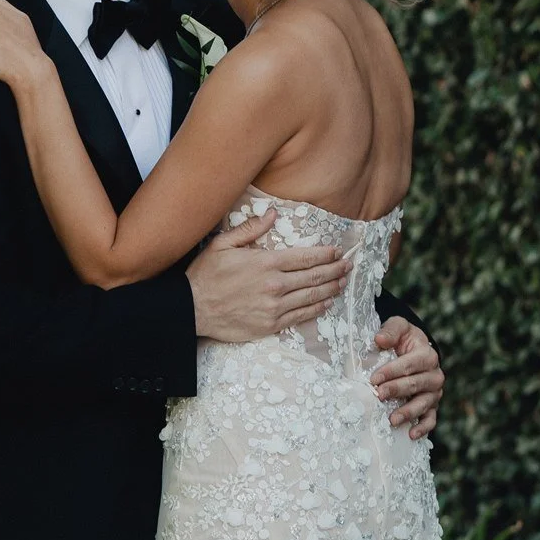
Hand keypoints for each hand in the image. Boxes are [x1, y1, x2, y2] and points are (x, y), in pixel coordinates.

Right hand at [186, 210, 350, 341]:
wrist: (191, 309)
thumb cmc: (204, 276)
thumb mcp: (221, 245)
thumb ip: (249, 229)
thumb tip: (272, 215)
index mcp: (265, 263)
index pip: (305, 257)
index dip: (325, 254)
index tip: (337, 251)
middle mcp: (275, 285)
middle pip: (314, 276)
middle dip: (335, 269)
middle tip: (348, 265)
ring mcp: (275, 307)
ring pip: (312, 296)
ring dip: (330, 288)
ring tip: (341, 282)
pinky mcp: (271, 324)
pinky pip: (301, 316)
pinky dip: (317, 308)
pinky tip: (326, 302)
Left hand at [372, 317, 441, 440]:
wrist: (413, 349)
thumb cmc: (402, 338)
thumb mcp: (398, 327)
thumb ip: (390, 330)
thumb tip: (379, 339)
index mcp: (427, 355)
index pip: (410, 364)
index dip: (392, 371)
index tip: (374, 379)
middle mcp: (435, 375)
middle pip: (416, 384)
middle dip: (396, 390)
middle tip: (378, 395)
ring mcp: (434, 392)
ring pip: (425, 403)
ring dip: (409, 412)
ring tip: (392, 420)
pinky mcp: (432, 405)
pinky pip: (431, 418)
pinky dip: (424, 427)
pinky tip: (411, 435)